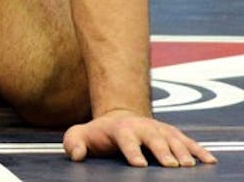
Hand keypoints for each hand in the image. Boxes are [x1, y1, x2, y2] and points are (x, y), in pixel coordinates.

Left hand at [63, 109, 216, 167]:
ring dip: (183, 151)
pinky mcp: (173, 134)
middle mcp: (143, 127)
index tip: (139, 164)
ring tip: (189, 166)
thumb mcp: (81, 134)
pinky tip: (210, 161)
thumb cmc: (99, 134)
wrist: (119, 118)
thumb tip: (76, 156)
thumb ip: (74, 142)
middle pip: (154, 139)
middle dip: (162, 151)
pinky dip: (199, 150)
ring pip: (174, 139)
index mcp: (120, 129)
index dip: (132, 151)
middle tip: (171, 166)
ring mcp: (160, 130)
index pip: (126, 140)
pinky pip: (188, 142)